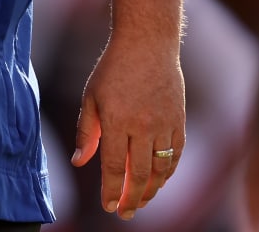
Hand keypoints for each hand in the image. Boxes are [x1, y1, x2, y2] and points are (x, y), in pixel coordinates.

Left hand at [72, 32, 186, 219]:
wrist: (147, 44)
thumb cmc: (113, 68)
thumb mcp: (91, 97)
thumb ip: (86, 132)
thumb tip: (79, 162)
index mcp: (116, 120)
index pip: (113, 166)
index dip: (111, 190)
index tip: (108, 206)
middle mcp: (143, 126)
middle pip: (139, 174)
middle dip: (132, 199)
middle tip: (125, 214)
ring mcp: (164, 124)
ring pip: (160, 169)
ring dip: (151, 190)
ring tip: (141, 202)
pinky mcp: (179, 121)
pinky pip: (175, 156)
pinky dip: (168, 173)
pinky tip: (158, 181)